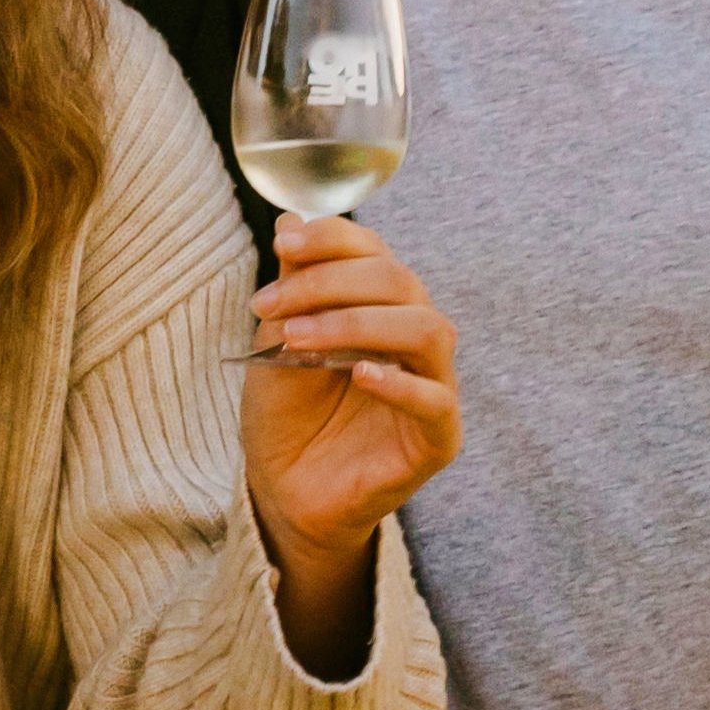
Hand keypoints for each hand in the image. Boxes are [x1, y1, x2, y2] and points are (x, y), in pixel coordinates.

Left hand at [241, 215, 459, 670]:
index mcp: (383, 307)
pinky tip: (358, 374)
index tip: (283, 243)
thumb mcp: (278, 342)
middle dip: (330, 284)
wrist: (284, 491)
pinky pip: (436, 401)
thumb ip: (295, 288)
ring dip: (357, 324)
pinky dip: (399, 382)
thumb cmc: (288, 414)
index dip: (333, 239)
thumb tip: (293, 219)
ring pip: (426, 330)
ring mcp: (434, 386)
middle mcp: (416, 338)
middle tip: (271, 306)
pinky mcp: (438, 438)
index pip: (376, 254)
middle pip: (399, 282)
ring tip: (298, 340)